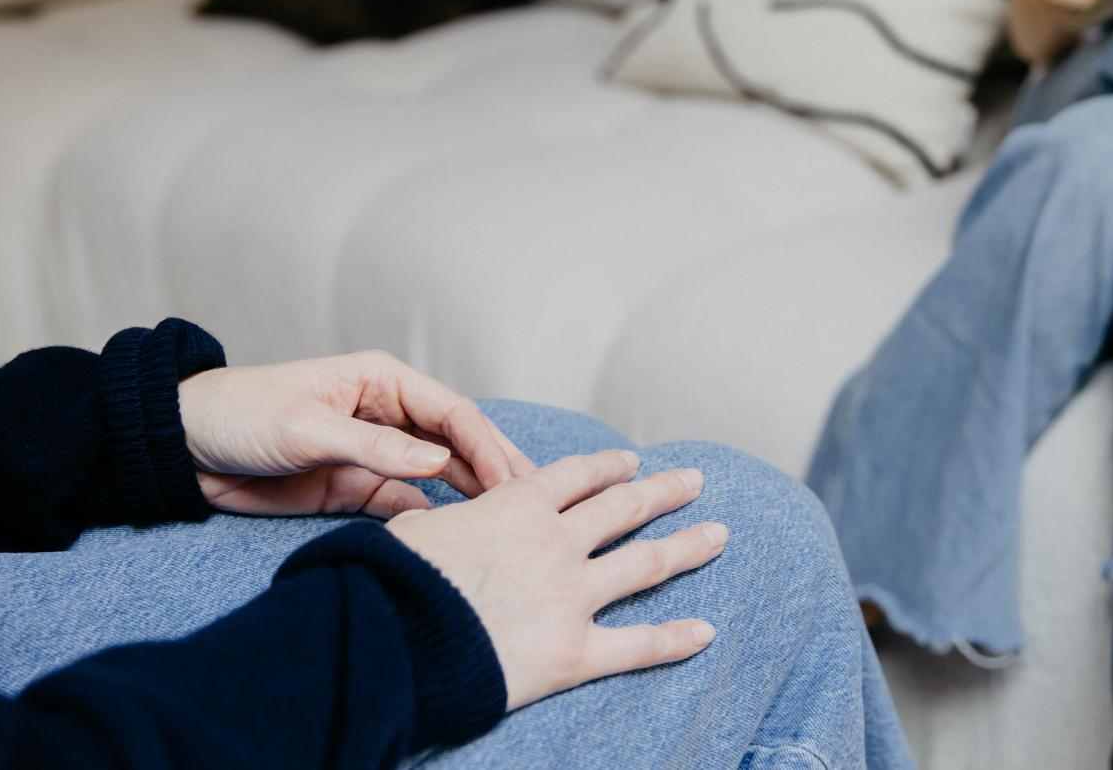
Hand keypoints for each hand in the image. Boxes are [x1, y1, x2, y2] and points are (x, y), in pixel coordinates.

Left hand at [178, 350, 534, 517]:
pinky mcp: (353, 488)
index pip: (452, 413)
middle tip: (535, 506)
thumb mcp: (306, 426)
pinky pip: (404, 505)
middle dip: (495, 470)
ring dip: (470, 497)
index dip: (488, 445)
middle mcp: (388, 415)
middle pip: (457, 444)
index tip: (517, 481)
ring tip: (508, 526)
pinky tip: (456, 538)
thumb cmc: (240, 414)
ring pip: (438, 477)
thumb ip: (371, 447)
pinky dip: (430, 520)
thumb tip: (435, 463)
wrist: (182, 447)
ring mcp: (374, 454)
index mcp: (382, 382)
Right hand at [387, 449, 726, 709]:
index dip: (609, 467)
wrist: (393, 640)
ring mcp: (572, 595)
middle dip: (664, 492)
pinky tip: (707, 632)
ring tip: (720, 534)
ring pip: (646, 563)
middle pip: (624, 508)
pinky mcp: (576, 651)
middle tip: (694, 481)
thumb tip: (435, 518)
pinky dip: (676, 639)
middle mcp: (556, 542)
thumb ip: (445, 521)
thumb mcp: (413, 530)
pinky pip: (639, 644)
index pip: (577, 476)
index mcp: (517, 506)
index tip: (632, 462)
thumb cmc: (392, 580)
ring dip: (687, 546)